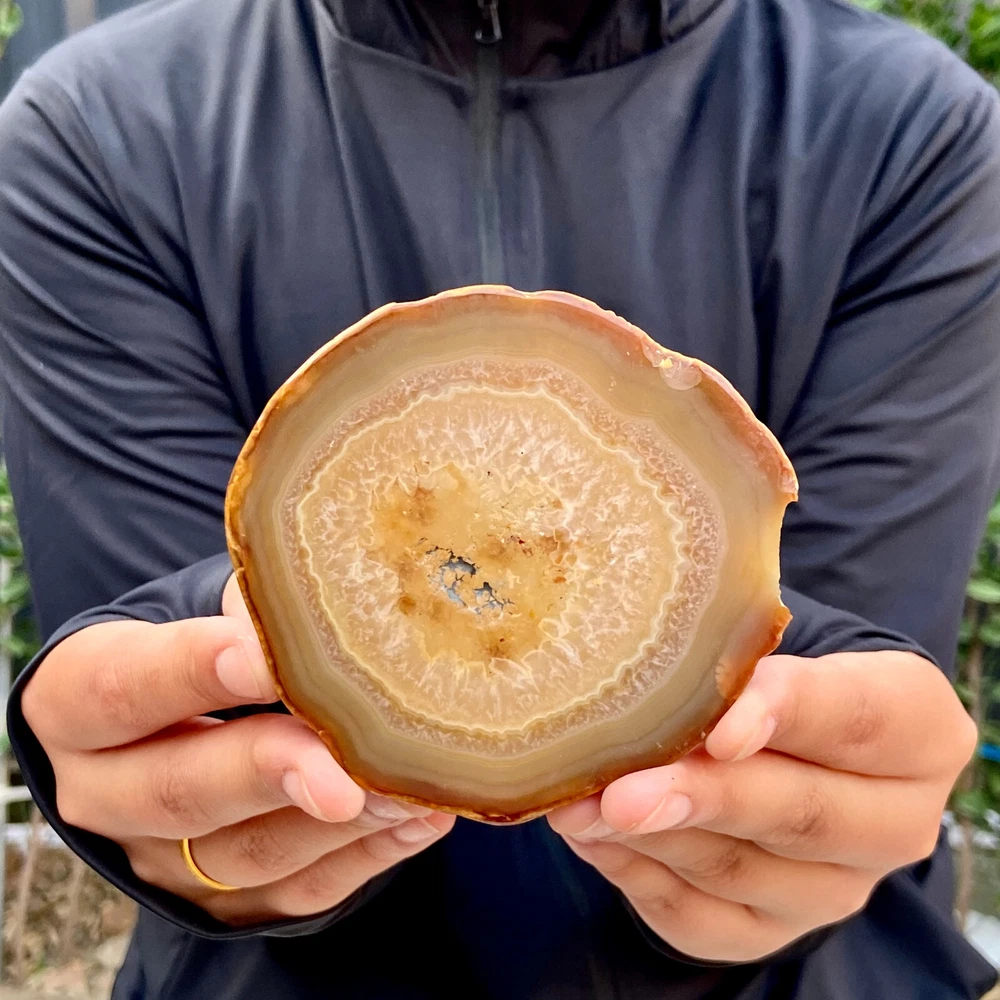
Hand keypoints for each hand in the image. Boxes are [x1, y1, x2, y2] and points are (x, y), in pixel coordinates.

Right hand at [21, 574, 453, 925]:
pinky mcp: (225, 902)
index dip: (189, 672)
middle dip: (269, 772)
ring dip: (338, 825)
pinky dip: (367, 856)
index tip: (261, 656)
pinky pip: (299, 890)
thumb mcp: (210, 605)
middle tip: (342, 768)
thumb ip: (250, 602)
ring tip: (407, 787)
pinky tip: (419, 815)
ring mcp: (164, 859)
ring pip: (247, 855)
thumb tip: (314, 603)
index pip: (122, 686)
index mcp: (78, 699)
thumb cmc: (211, 641)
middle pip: (180, 790)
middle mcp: (106, 790)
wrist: (196, 716)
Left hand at [548, 651, 975, 962]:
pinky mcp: (772, 930)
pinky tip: (592, 835)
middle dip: (703, 798)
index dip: (788, 716)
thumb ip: (724, 659)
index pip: (859, 717)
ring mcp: (836, 887)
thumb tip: (637, 678)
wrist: (777, 743)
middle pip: (802, 813)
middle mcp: (894, 820)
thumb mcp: (760, 646)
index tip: (718, 730)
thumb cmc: (764, 674)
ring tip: (578, 804)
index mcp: (916, 728)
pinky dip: (636, 873)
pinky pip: (699, 915)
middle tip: (621, 793)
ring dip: (651, 837)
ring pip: (739, 870)